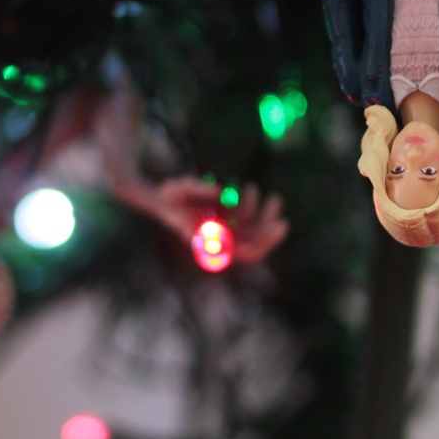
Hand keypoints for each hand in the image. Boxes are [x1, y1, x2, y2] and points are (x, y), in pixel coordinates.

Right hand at [114, 175, 287, 266]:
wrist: (155, 198)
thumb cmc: (165, 195)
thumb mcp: (176, 187)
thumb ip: (196, 188)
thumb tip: (221, 191)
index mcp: (210, 242)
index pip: (246, 252)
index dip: (267, 242)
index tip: (282, 224)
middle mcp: (219, 241)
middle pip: (255, 242)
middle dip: (270, 226)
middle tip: (280, 203)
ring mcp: (222, 233)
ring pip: (252, 230)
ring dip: (264, 214)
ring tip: (267, 194)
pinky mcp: (222, 222)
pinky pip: (244, 219)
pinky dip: (250, 206)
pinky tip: (250, 189)